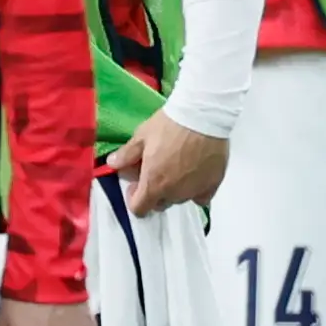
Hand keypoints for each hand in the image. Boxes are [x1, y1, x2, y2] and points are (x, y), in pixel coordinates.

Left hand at [109, 115, 227, 213]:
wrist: (203, 116)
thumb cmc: (169, 125)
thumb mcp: (142, 137)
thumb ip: (126, 155)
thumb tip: (112, 165)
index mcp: (154, 185)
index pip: (139, 209)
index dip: (133, 198)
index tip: (136, 183)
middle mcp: (175, 193)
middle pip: (160, 204)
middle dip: (154, 192)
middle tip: (155, 170)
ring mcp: (195, 190)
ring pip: (180, 198)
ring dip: (174, 189)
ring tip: (175, 166)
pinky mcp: (213, 184)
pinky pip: (201, 196)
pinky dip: (195, 190)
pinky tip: (194, 174)